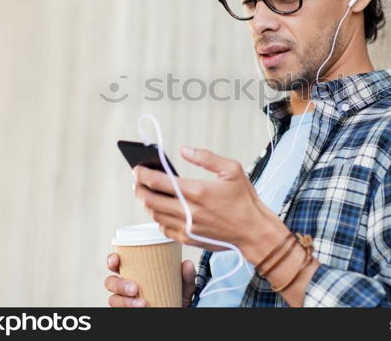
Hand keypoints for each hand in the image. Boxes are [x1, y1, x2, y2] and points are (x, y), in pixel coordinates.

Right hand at [104, 253, 196, 306]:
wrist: (177, 311)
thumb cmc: (176, 294)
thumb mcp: (184, 285)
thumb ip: (187, 275)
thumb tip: (187, 264)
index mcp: (134, 271)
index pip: (116, 263)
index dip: (112, 259)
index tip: (116, 260)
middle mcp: (125, 285)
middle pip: (110, 282)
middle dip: (119, 284)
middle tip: (135, 289)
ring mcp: (124, 301)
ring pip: (113, 300)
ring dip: (125, 302)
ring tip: (143, 303)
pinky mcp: (126, 312)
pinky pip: (119, 312)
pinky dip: (128, 310)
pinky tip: (141, 310)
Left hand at [133, 146, 279, 254]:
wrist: (254, 232)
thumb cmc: (245, 200)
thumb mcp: (232, 169)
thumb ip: (206, 157)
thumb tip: (183, 150)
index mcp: (197, 191)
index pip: (158, 181)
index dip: (143, 174)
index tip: (136, 168)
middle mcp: (188, 211)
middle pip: (150, 199)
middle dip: (139, 188)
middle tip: (137, 181)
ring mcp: (187, 227)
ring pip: (155, 214)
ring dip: (148, 203)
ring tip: (148, 193)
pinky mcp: (188, 239)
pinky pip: (164, 228)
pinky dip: (159, 218)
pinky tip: (163, 210)